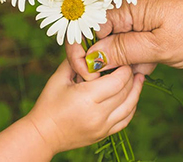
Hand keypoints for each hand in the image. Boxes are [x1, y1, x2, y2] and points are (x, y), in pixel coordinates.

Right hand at [26, 60, 144, 154]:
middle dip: (131, 76)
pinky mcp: (104, 134)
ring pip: (130, 106)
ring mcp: (102, 127)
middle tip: (132, 65)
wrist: (43, 134)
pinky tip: (132, 96)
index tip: (124, 59)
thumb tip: (91, 47)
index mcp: (87, 97)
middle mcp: (98, 114)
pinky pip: (125, 120)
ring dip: (136, 90)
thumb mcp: (59, 78)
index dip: (125, 68)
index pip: (118, 80)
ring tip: (139, 78)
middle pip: (126, 91)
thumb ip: (76, 61)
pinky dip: (131, 106)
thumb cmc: (48, 104)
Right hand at [67, 0, 182, 80]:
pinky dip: (139, 55)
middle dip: (108, 58)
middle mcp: (130, 4)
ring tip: (147, 67)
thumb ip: (123, 52)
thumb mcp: (160, 47)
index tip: (93, 76)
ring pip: (118, 40)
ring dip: (126, 59)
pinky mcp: (153, 21)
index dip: (87, 52)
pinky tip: (152, 65)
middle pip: (101, 34)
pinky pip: (134, 40)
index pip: (89, 27)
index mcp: (127, 4)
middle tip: (128, 73)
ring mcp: (142, 12)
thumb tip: (91, 58)